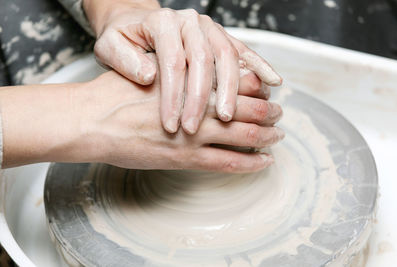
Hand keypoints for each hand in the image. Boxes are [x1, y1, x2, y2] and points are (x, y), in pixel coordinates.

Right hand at [0, 71, 282, 171]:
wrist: (92, 120)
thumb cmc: (114, 93)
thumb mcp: (147, 70)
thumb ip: (173, 71)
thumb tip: (192, 70)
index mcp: (189, 81)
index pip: (234, 80)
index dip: (255, 85)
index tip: (265, 89)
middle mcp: (197, 106)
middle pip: (246, 107)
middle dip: (267, 110)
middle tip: (280, 113)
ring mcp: (193, 134)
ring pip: (243, 135)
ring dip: (266, 135)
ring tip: (278, 136)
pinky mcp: (184, 158)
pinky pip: (227, 162)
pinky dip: (250, 162)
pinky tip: (264, 162)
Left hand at [83, 0, 281, 133]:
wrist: (134, 21)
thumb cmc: (122, 38)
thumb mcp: (110, 46)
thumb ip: (125, 60)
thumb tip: (148, 76)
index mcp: (162, 23)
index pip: (173, 62)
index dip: (174, 96)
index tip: (172, 125)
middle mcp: (189, 22)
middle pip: (204, 60)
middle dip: (204, 98)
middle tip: (202, 128)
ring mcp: (208, 27)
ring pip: (227, 56)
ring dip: (233, 89)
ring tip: (233, 117)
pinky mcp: (220, 36)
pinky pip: (243, 49)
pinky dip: (260, 65)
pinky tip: (272, 82)